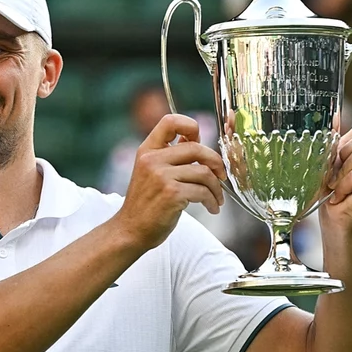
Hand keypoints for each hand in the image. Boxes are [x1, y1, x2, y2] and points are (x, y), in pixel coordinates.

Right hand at [115, 114, 226, 249]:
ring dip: (216, 187)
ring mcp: (161, 176)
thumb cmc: (145, 203)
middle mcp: (152, 160)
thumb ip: (170, 154)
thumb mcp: (151, 172)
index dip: (190, 126)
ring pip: (204, 172)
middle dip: (215, 162)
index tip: (199, 141)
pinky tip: (211, 207)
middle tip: (221, 176)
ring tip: (216, 198)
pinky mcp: (172, 194)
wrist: (131, 230)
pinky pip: (203, 191)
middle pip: (196, 148)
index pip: (170, 121)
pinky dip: (212, 201)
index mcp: (147, 150)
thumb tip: (194, 139)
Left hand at [320, 108, 351, 235]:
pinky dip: (344, 184)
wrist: (333, 214)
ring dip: (342, 172)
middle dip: (343, 155)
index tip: (348, 146)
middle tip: (339, 173)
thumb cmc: (334, 184)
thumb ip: (339, 133)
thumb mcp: (335, 154)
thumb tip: (335, 112)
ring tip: (341, 184)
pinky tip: (345, 194)